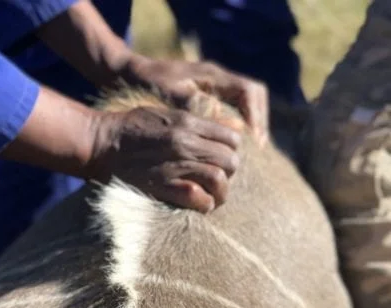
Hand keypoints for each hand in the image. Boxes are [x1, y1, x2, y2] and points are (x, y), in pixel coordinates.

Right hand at [86, 104, 240, 212]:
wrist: (100, 143)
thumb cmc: (128, 129)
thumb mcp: (162, 114)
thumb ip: (189, 122)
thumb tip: (212, 130)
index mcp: (188, 123)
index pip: (232, 138)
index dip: (231, 152)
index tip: (221, 162)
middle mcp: (187, 143)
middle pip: (231, 161)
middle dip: (229, 174)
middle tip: (218, 183)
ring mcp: (177, 165)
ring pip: (220, 180)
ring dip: (220, 193)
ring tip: (212, 198)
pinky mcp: (164, 186)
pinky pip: (199, 199)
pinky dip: (204, 205)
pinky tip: (199, 206)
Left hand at [123, 55, 268, 146]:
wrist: (132, 74)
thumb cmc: (149, 86)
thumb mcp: (172, 96)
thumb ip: (201, 107)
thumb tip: (234, 125)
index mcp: (211, 76)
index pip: (248, 92)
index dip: (256, 117)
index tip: (257, 141)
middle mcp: (216, 78)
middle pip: (253, 95)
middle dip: (258, 121)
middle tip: (258, 148)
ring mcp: (212, 85)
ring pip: (244, 101)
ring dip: (249, 124)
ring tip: (248, 149)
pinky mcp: (206, 94)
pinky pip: (231, 108)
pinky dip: (235, 125)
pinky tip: (230, 145)